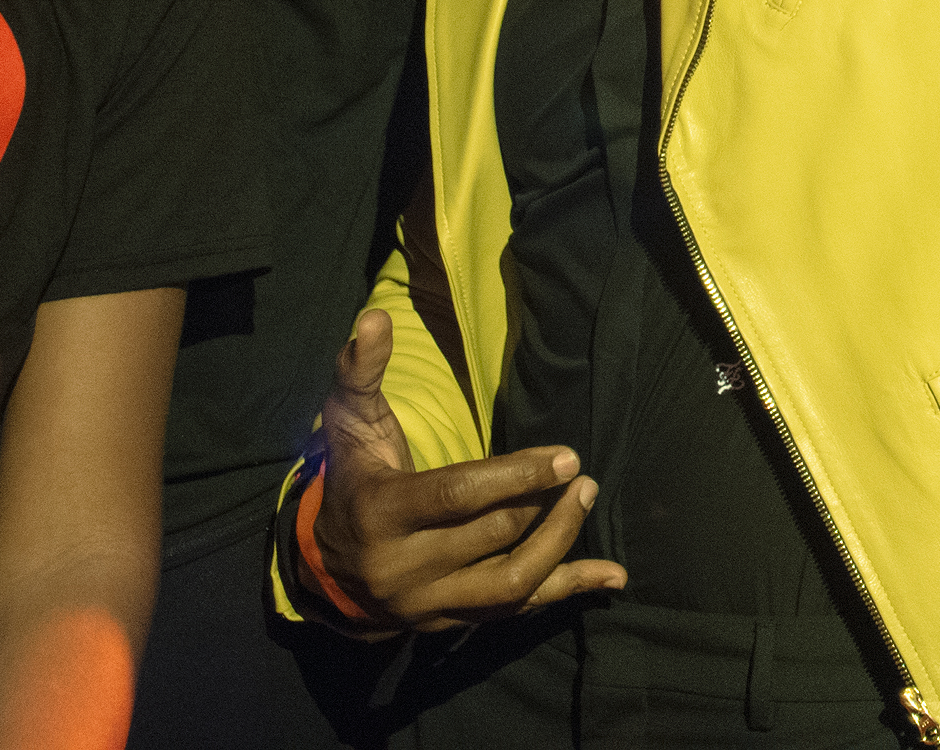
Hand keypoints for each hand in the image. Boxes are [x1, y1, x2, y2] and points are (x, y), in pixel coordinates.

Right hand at [309, 311, 622, 630]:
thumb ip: (361, 369)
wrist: (326, 565)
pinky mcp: (451, 621)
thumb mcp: (348, 421)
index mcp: (381, 513)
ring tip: (589, 497)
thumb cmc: (352, 476)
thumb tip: (376, 317)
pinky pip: (518, 610)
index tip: (568, 457)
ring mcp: (428, 603)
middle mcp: (402, 568)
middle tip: (580, 468)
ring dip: (560, 541)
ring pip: (510, 582)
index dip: (517, 477)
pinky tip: (613, 576)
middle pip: (492, 535)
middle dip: (542, 500)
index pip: (457, 496)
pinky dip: (567, 590)